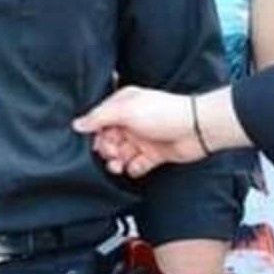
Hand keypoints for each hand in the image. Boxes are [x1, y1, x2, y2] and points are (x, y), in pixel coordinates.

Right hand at [73, 87, 200, 177]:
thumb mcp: (124, 109)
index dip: (95, 132)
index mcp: (123, 105)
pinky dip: (133, 168)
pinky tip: (134, 165)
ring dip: (116, 161)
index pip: (99, 120)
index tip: (95, 140)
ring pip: (120, 154)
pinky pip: (135, 165)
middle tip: (112, 152)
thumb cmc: (165, 112)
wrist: (195, 129)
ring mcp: (142, 139)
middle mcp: (131, 121)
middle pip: (108, 139)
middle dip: (106, 149)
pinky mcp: (152, 155)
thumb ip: (98, 117)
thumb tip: (78, 124)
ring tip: (119, 163)